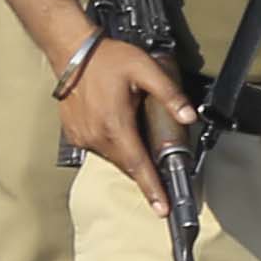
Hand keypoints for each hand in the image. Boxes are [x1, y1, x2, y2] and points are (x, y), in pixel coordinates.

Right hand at [54, 41, 193, 194]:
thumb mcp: (145, 69)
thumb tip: (189, 115)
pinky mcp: (75, 134)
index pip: (138, 166)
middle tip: (161, 184)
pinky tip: (121, 133)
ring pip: (113, 159)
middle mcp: (97, 136)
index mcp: (115, 125)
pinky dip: (113, 147)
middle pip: (127, 165)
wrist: (72, 52)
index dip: (152, 188)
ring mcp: (83, 137)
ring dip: (129, 158)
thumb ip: (169, 94)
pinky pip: (99, 149)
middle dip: (145, 175)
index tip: (162, 209)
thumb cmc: (108, 59)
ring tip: (141, 147)